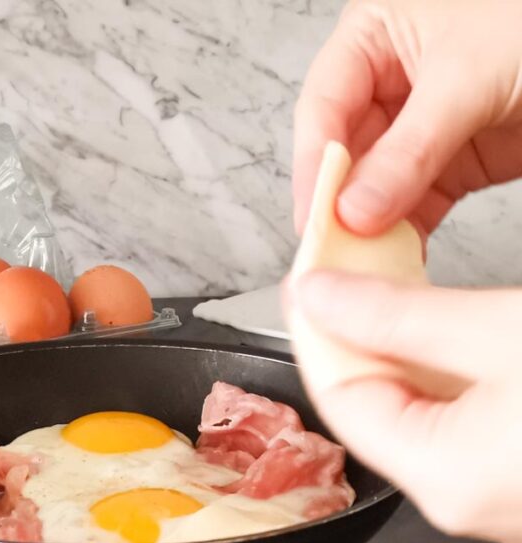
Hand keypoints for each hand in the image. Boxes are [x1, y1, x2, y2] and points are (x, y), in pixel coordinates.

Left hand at [288, 270, 521, 542]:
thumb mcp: (504, 333)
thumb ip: (399, 315)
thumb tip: (321, 297)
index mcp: (445, 481)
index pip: (337, 401)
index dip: (319, 333)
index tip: (316, 282)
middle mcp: (472, 507)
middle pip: (383, 412)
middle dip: (372, 341)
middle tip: (369, 274)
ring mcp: (512, 503)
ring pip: (436, 419)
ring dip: (425, 358)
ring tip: (428, 298)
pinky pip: (480, 432)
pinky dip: (470, 385)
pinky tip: (482, 346)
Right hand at [293, 0, 521, 237]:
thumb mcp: (468, 76)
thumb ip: (408, 149)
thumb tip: (356, 208)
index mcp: (374, 38)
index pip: (324, 107)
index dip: (314, 163)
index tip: (314, 213)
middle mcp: (391, 83)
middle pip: (346, 153)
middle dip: (338, 203)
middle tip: (331, 248)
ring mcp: (422, 126)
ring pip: (377, 186)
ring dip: (370, 227)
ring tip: (360, 264)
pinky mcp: (456, 162)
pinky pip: (417, 205)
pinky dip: (407, 236)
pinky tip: (396, 260)